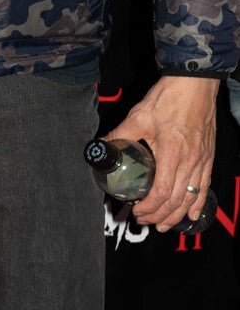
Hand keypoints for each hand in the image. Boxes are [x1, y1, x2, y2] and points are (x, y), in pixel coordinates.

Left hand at [111, 75, 217, 229]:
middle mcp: (189, 161)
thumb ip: (119, 135)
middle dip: (159, 216)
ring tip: (163, 225)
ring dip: (176, 215)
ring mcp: (201, 160)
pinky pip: (205, 186)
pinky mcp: (208, 156)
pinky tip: (191, 215)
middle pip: (176, 200)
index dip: (149, 207)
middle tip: (144, 221)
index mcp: (171, 153)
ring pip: (191, 197)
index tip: (137, 211)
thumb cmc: (168, 98)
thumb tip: (101, 146)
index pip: (161, 192)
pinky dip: (198, 203)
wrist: (195, 84)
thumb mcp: (138, 117)